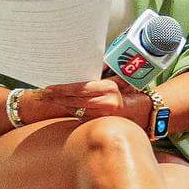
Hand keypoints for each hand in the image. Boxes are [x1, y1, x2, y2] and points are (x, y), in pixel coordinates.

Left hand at [21, 78, 139, 124]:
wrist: (145, 112)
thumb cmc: (131, 94)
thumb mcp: (117, 81)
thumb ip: (102, 74)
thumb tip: (85, 67)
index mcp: (108, 88)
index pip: (80, 88)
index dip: (63, 88)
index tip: (50, 87)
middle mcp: (106, 102)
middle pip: (75, 100)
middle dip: (58, 98)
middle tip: (44, 95)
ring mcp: (104, 114)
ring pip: (76, 109)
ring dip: (62, 105)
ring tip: (50, 100)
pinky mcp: (102, 122)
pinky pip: (82, 116)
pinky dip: (72, 111)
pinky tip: (64, 107)